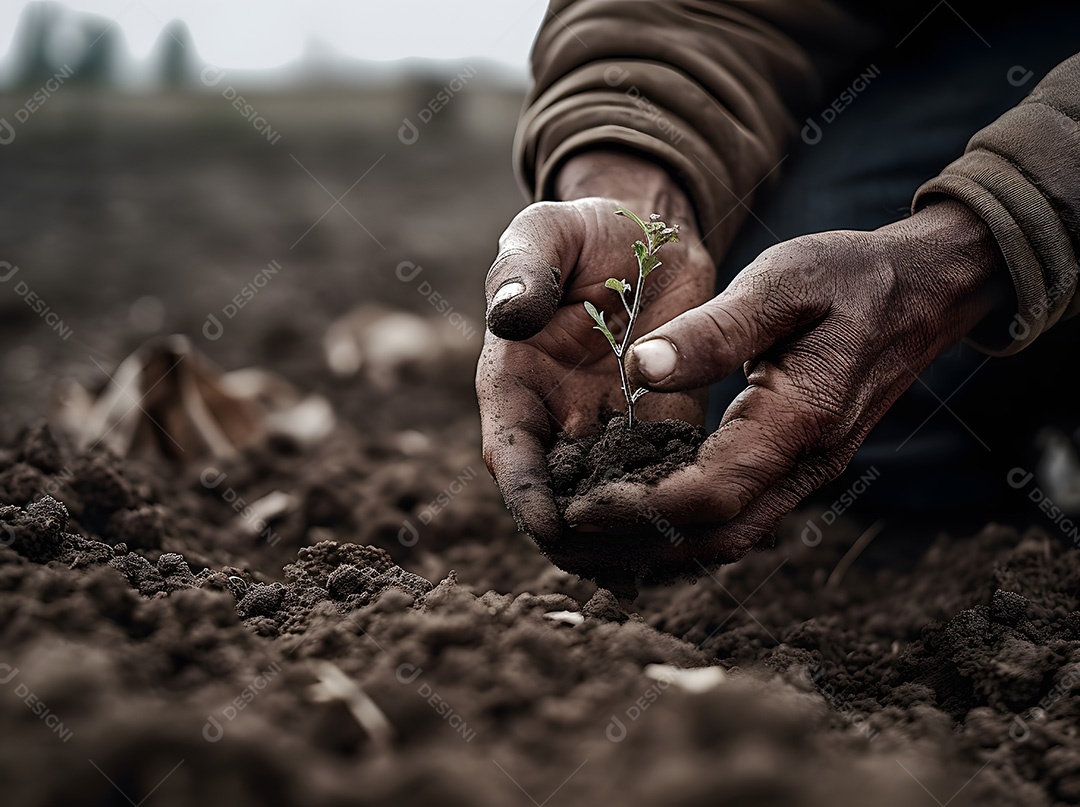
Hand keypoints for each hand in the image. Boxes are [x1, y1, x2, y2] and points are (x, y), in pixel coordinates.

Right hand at [476, 152, 714, 545]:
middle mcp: (554, 418)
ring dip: (625, 537)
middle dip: (578, 537)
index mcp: (513, 382)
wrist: (644, 232)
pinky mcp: (654, 426)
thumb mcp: (545, 231)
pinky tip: (694, 534)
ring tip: (656, 567)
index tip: (550, 529)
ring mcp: (602, 428)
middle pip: (555, 499)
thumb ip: (524, 267)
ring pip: (604, 503)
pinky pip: (656, 479)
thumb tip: (510, 316)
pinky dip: (666, 510)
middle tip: (612, 565)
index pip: (511, 454)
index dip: (526, 496)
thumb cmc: (583, 229)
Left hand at [565, 200, 1006, 574]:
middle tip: (569, 532)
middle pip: (718, 536)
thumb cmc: (850, 275)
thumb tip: (639, 369)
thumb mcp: (781, 282)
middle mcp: (808, 462)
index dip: (642, 508)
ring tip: (592, 532)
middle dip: (640, 543)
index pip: (714, 494)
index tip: (580, 505)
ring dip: (660, 544)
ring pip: (730, 536)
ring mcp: (808, 470)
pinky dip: (686, 524)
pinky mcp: (800, 465)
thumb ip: (714, 330)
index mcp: (801, 419)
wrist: (923, 292)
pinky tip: (639, 507)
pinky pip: (740, 515)